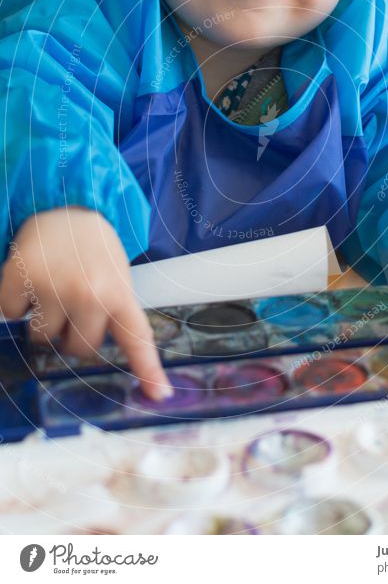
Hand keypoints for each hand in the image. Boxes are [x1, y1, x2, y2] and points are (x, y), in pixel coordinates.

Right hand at [0, 207, 171, 399]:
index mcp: (119, 292)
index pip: (136, 338)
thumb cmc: (91, 249)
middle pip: (77, 349)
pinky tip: (30, 276)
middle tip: (73, 301)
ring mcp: (54, 286)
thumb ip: (112, 312)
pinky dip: (15, 301)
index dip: (149, 370)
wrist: (65, 203)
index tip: (159, 396)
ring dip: (42, 317)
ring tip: (52, 285)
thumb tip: (95, 352)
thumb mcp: (115, 275)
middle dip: (71, 333)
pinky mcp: (20, 276)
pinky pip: (10, 313)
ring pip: (40, 336)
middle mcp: (89, 292)